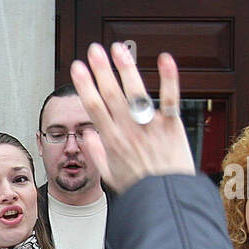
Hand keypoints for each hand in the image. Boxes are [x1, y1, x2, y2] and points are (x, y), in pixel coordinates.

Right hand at [68, 43, 195, 193]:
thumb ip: (96, 153)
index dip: (84, 85)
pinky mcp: (171, 126)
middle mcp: (128, 130)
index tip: (77, 68)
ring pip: (135, 92)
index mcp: (112, 140)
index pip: (93, 106)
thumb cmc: (139, 189)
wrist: (165, 199)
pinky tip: (164, 59)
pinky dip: (169, 78)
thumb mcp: (109, 175)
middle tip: (93, 50)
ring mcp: (150, 126)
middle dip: (100, 69)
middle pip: (111, 94)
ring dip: (126, 68)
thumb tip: (86, 135)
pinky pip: (170, 98)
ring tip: (118, 48)